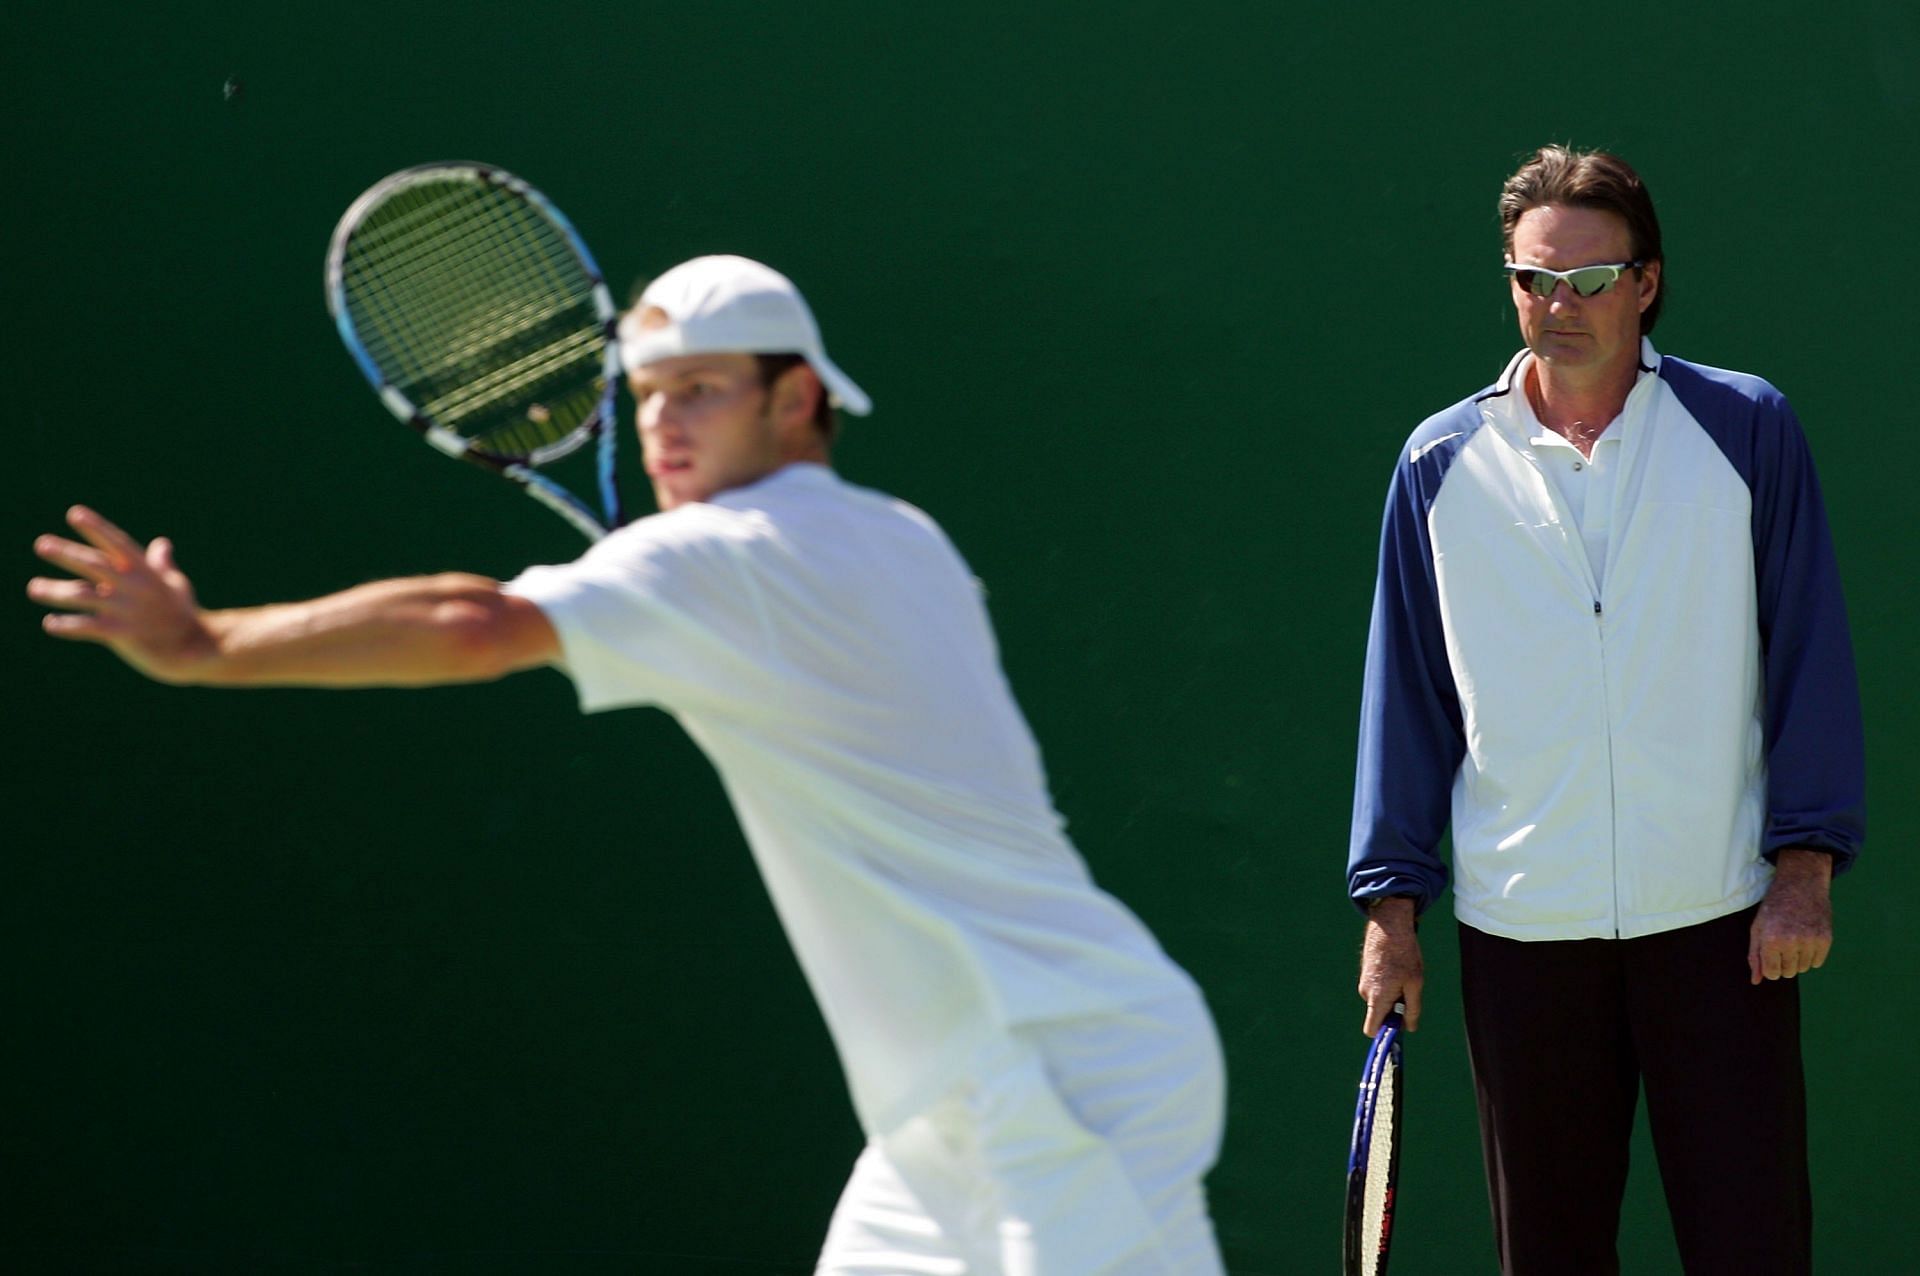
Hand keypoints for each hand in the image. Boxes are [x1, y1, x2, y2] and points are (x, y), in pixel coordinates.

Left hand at [28, 505, 215, 683]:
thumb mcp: (175, 584)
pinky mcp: (124, 635)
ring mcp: (128, 610)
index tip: (74, 513)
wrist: (197, 648)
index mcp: (145, 572)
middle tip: (42, 544)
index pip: (117, 544)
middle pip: (95, 565)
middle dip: (68, 553)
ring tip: (34, 588)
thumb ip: (162, 564)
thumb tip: (162, 543)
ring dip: (57, 591)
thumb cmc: (185, 614)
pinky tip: (50, 623)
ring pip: (85, 596)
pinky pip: (89, 628)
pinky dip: (68, 625)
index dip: (96, 528)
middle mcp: (134, 587)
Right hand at [1358, 896, 1422, 1035]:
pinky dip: (1387, 984)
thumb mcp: (1415, 984)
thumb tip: (1409, 1028)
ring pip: (1379, 999)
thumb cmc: (1404, 954)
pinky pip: (1376, 988)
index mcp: (1378, 998)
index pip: (1371, 1029)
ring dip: (1392, 995)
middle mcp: (1366, 993)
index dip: (1383, 1034)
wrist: (1389, 926)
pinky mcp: (1365, 973)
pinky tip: (1397, 968)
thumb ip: (1412, 1009)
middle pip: (1378, 1014)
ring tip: (1404, 976)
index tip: (1398, 1029)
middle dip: (1393, 1010)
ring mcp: (1363, 982)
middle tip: (1409, 993)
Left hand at [1747, 848, 1833, 984]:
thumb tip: (1756, 981)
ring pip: (1804, 968)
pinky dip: (1811, 955)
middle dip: (1783, 963)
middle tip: (1782, 944)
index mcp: (1771, 939)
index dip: (1770, 967)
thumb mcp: (1757, 929)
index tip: (1771, 956)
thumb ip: (1755, 956)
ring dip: (1798, 959)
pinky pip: (1817, 962)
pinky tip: (1806, 939)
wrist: (1800, 886)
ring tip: (1794, 939)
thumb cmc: (1774, 908)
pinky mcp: (1826, 939)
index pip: (1772, 973)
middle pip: (1789, 972)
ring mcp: (1811, 941)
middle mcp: (1792, 942)